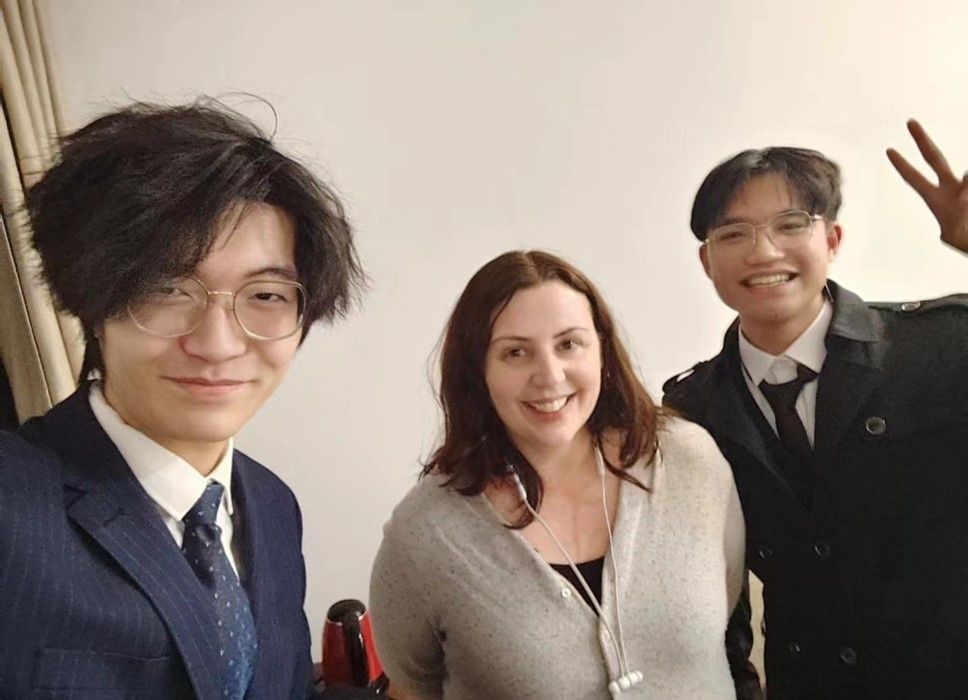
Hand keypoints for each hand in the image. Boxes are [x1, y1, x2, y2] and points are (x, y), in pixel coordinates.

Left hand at [886, 119, 967, 252]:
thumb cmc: (962, 239)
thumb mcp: (954, 233)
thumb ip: (957, 208)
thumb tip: (966, 175)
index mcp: (935, 199)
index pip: (914, 178)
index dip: (902, 165)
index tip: (888, 150)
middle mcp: (949, 187)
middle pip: (934, 158)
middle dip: (922, 140)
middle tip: (909, 121)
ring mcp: (963, 185)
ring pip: (965, 177)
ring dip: (964, 187)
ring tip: (961, 204)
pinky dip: (967, 184)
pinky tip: (964, 201)